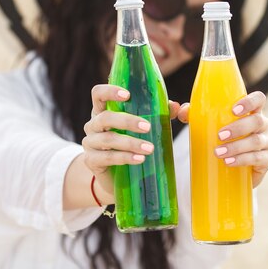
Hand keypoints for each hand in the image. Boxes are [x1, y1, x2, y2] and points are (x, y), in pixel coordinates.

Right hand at [81, 84, 180, 203]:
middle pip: (105, 117)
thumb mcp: (142, 127)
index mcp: (103, 110)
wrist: (116, 177)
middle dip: (127, 121)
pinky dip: (124, 158)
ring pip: (108, 139)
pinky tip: (139, 159)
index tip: (127, 95)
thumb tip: (177, 106)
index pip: (98, 94)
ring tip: (149, 148)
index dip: (110, 91)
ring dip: (130, 143)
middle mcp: (93, 125)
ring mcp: (90, 143)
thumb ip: (158, 114)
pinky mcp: (91, 161)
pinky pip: (107, 158)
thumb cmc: (129, 143)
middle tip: (147, 127)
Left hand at [178, 91, 267, 187]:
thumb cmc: (220, 138)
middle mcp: (263, 125)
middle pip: (258, 121)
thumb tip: (180, 110)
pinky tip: (229, 162)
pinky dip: (243, 160)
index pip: (259, 99)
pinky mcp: (267, 160)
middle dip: (239, 128)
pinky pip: (260, 158)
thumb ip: (193, 114)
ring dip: (237, 147)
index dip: (250, 102)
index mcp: (251, 111)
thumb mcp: (206, 124)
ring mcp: (267, 143)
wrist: (230, 168)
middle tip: (219, 135)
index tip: (234, 110)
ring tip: (218, 153)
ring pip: (257, 141)